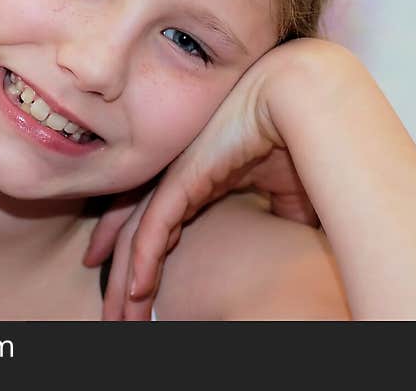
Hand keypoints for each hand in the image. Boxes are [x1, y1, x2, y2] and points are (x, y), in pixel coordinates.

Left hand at [85, 41, 317, 319]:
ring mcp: (176, 174)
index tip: (130, 284)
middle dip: (122, 276)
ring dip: (127, 280)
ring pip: (136, 234)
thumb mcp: (284, 192)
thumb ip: (275, 217)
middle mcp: (178, 175)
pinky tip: (136, 290)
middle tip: (114, 315)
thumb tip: (288, 242)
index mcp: (198, 176)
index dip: (139, 252)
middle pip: (134, 231)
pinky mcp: (182, 177)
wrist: (301, 97)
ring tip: (120, 318)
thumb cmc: (297, 136)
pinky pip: (153, 226)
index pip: (155, 218)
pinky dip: (144, 261)